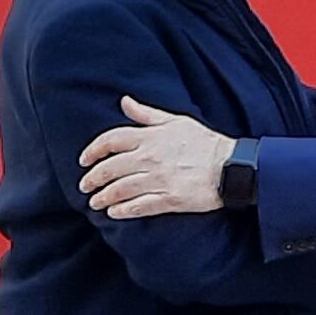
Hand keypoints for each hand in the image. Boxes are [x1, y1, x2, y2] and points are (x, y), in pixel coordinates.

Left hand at [80, 96, 234, 217]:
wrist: (232, 167)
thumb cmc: (204, 142)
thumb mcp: (176, 121)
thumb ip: (146, 114)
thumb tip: (124, 101)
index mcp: (151, 137)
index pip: (111, 140)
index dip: (93, 150)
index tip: (83, 160)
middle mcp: (150, 158)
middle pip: (110, 168)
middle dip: (93, 178)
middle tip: (84, 186)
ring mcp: (159, 180)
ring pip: (120, 189)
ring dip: (104, 197)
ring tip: (95, 202)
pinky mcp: (169, 199)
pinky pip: (138, 206)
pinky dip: (122, 211)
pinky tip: (114, 213)